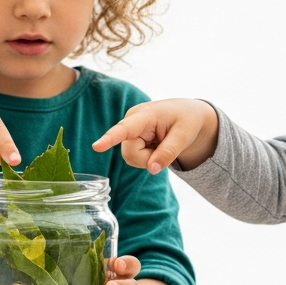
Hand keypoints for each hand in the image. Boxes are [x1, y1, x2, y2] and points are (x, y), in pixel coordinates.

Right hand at [92, 99, 217, 173]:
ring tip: (161, 143)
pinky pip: (135, 157)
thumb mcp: (184, 136)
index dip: (110, 138)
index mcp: (145, 115)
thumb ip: (168, 152)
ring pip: (132, 158)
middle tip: (165, 146)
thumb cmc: (187, 120)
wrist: (189, 115)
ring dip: (149, 158)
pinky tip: (156, 144)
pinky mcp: (131, 138)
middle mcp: (131, 121)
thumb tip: (152, 169)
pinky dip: (148, 157)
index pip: (124, 129)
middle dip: (149, 158)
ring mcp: (130, 130)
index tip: (96, 147)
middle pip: (131, 154)